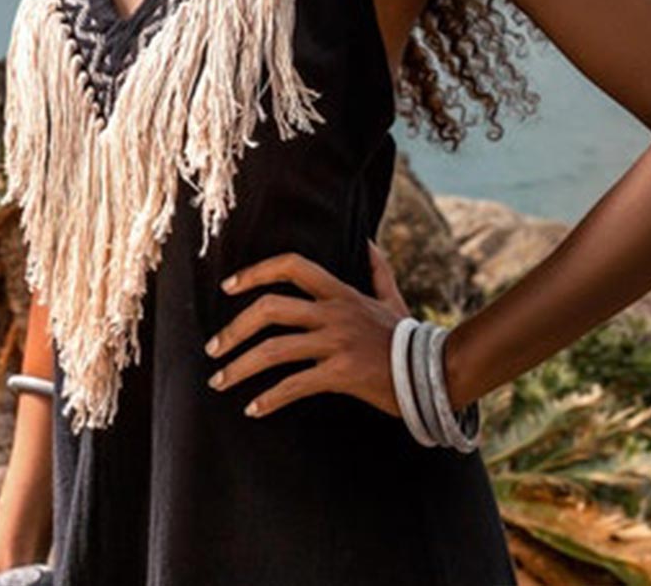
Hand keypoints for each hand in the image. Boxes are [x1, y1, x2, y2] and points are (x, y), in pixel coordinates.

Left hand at [204, 241, 412, 419]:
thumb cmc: (407, 338)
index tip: (228, 286)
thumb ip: (377, 270)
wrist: (436, 372)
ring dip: (240, 367)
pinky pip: (295, 385)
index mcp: (340, 292)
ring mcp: (337, 343)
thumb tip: (368, 242)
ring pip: (275, 350)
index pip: (292, 266)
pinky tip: (253, 408)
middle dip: (234, 329)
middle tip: (213, 349)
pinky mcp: (342, 374)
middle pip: (270, 309)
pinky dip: (270, 398)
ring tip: (220, 382)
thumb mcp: (391, 299)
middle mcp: (334, 313)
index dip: (256, 272)